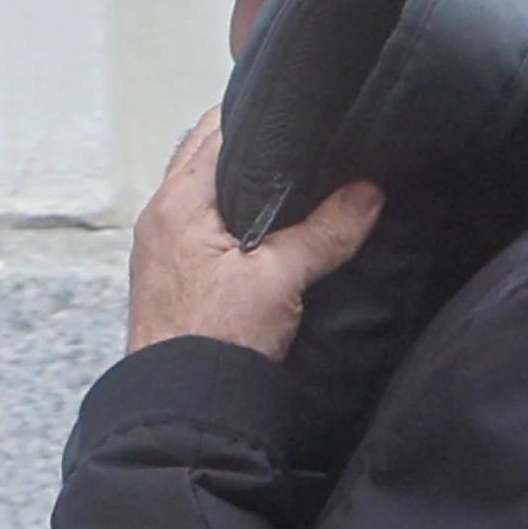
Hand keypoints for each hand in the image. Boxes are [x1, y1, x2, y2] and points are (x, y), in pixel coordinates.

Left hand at [125, 109, 378, 357]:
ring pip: (204, 197)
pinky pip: (201, 232)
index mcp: (178, 202)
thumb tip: (367, 194)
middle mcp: (160, 218)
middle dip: (250, 152)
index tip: (298, 122)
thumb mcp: (282, 279)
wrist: (183, 409)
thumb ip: (326, 232)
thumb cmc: (213, 343)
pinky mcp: (170, 279)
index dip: (259, 120)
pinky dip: (228, 223)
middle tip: (299, 154)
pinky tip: (261, 242)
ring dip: (238, 190)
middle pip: (207, 159)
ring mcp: (160, 249)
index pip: (216, 131)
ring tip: (287, 195)